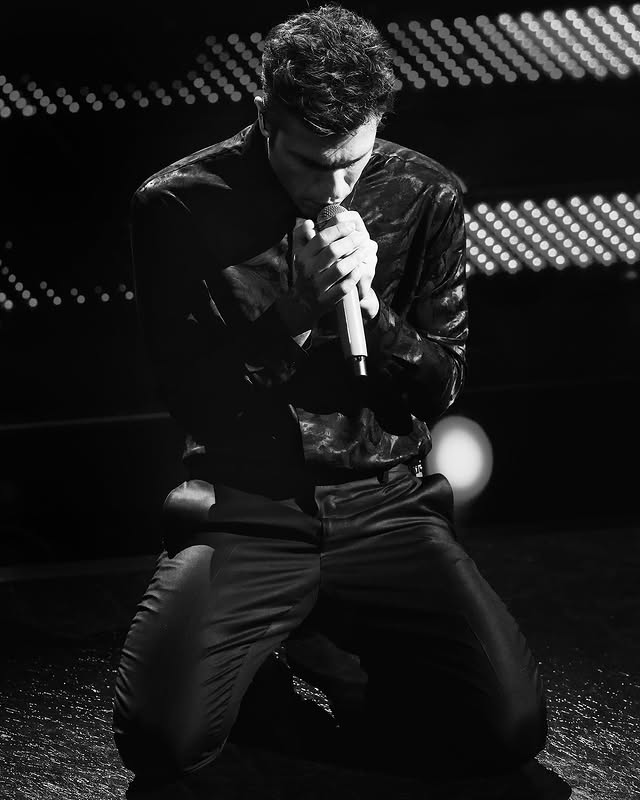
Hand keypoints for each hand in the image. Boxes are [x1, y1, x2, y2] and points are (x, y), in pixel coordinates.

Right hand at [277, 211, 378, 336]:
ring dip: (356, 257)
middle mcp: (309, 271)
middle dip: (351, 241)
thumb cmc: (304, 273)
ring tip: (365, 249)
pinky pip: (345, 287)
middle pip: (333, 251)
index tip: (351, 225)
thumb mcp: (298, 255)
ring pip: (341, 269)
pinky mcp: (326, 300)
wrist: (300, 304)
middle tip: (362, 235)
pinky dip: (354, 276)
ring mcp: (318, 287)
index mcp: (302, 257)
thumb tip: (309, 222)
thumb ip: (302, 237)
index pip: (322, 239)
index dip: (339, 230)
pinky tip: (360, 268)